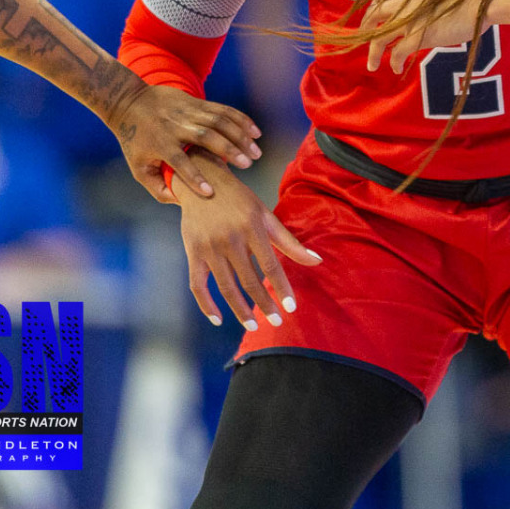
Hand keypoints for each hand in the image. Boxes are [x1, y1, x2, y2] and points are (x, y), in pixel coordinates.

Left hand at [110, 81, 263, 203]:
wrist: (131, 103)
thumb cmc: (136, 141)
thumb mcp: (138, 167)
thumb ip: (157, 187)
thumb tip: (180, 201)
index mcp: (161, 144)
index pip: (179, 161)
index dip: (193, 177)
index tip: (209, 192)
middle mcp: (176, 126)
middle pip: (205, 137)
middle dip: (229, 150)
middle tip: (248, 165)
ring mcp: (188, 112)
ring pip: (219, 121)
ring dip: (240, 136)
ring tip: (256, 152)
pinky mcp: (198, 103)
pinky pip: (224, 110)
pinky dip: (241, 120)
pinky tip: (256, 132)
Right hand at [174, 151, 321, 328]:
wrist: (201, 182)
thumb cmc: (239, 200)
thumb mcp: (265, 215)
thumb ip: (289, 241)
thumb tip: (317, 261)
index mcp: (252, 228)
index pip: (270, 266)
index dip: (281, 288)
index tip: (291, 308)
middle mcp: (230, 239)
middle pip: (249, 281)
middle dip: (264, 305)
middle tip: (276, 322)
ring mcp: (208, 248)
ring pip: (226, 287)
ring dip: (239, 311)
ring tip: (252, 326)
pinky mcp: (192, 253)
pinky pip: (197, 285)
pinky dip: (206, 305)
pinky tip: (218, 320)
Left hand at [363, 0, 487, 74]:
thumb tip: (430, 3)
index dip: (375, 10)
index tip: (374, 20)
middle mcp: (406, 2)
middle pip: (373, 15)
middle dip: (365, 29)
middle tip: (364, 41)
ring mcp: (410, 19)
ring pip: (379, 37)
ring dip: (373, 52)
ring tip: (372, 65)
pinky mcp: (419, 35)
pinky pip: (397, 52)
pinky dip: (394, 62)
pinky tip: (395, 68)